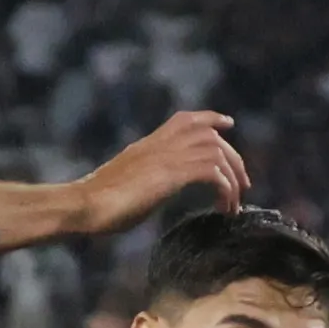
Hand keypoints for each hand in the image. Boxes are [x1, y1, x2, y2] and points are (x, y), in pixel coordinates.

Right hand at [79, 111, 249, 232]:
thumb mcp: (125, 183)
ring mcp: (166, 157)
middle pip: (210, 136)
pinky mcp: (171, 174)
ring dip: (232, 178)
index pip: (185, 119)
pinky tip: (224, 209)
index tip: (228, 124)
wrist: (85, 204)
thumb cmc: (96, 203)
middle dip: (233, 158)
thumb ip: (143, 178)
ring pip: (217, 153)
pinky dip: (225, 190)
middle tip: (243, 184)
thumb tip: (150, 189)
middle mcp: (160, 144)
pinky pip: (213, 173)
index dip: (210, 118)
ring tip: (234, 203)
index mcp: (149, 144)